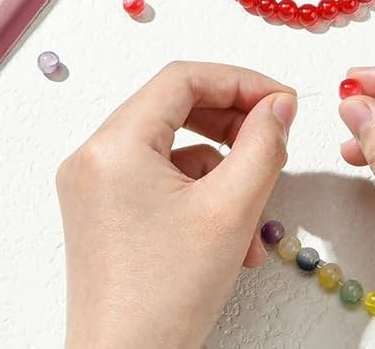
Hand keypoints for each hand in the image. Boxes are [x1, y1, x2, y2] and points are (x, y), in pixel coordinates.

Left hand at [57, 62, 297, 348]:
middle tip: (274, 134)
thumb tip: (279, 106)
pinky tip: (231, 232)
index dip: (240, 81)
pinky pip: (160, 177)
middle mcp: (94, 157)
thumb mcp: (232, 209)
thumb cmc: (167, 296)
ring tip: (256, 204)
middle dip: (233, 121)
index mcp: (114, 145)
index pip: (183, 78)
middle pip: (175, 106)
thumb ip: (263, 144)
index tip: (280, 100)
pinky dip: (201, 191)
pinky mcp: (102, 211)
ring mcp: (93, 185)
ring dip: (223, 165)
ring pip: (174, 145)